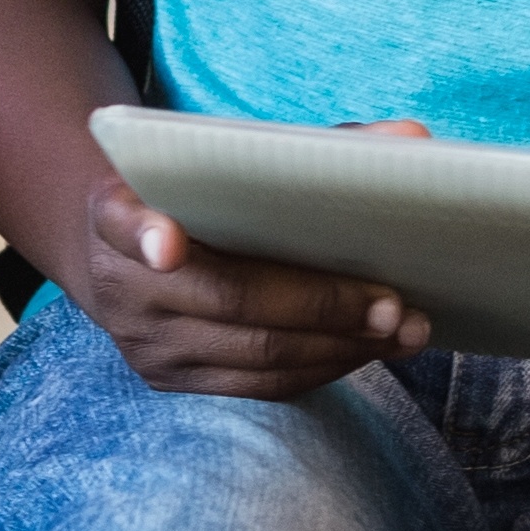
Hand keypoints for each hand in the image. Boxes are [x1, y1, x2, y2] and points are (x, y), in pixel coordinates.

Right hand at [69, 133, 437, 402]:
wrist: (115, 258)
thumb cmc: (194, 196)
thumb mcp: (221, 162)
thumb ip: (310, 148)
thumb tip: (414, 142)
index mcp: (118, 212)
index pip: (126, 224)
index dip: (146, 235)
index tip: (168, 243)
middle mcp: (122, 286)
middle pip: (230, 303)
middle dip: (320, 307)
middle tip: (394, 305)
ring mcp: (145, 344)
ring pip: (253, 358)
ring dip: (338, 348)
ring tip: (403, 332)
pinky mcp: (169, 382)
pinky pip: (257, 388)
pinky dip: (320, 368)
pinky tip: (367, 349)